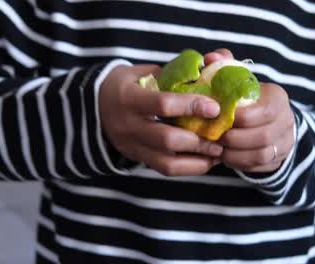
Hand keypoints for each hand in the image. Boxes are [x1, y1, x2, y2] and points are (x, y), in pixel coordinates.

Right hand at [100, 64, 222, 175]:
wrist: (93, 107)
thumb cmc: (124, 85)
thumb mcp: (141, 72)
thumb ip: (171, 73)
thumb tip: (209, 68)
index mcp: (130, 98)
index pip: (162, 104)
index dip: (191, 106)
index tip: (215, 107)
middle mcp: (129, 125)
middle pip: (167, 139)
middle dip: (198, 140)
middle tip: (222, 136)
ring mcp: (132, 146)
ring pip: (167, 162)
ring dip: (197, 160)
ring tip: (218, 153)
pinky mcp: (137, 158)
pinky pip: (164, 169)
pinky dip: (188, 168)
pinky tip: (205, 161)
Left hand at [204, 49, 294, 172]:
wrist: (266, 120)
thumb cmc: (246, 98)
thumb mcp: (238, 79)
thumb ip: (225, 65)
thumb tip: (211, 58)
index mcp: (278, 99)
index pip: (265, 111)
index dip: (241, 117)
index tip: (221, 117)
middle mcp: (287, 121)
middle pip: (263, 136)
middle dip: (235, 139)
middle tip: (215, 136)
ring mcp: (285, 143)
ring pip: (262, 155)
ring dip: (235, 154)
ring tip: (218, 148)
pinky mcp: (277, 160)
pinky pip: (259, 167)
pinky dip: (239, 163)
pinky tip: (225, 157)